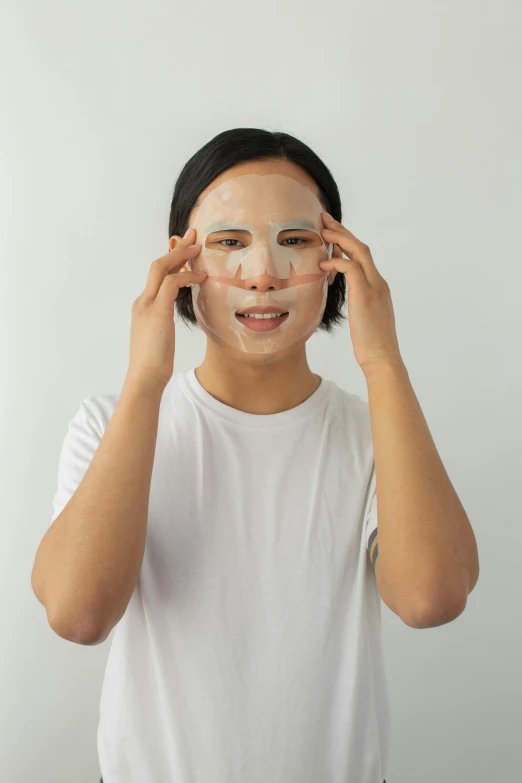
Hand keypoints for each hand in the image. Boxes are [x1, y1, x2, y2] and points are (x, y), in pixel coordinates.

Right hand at [124, 229, 205, 393]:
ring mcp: (147, 305)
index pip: (156, 275)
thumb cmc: (154, 363)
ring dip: (181, 255)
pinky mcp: (156, 311)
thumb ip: (164, 323)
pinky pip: (172, 284)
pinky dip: (186, 276)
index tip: (185, 249)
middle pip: (157, 265)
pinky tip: (200, 277)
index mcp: (143, 306)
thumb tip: (172, 321)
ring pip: (161, 268)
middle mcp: (142, 301)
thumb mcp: (160, 337)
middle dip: (176, 248)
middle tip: (192, 235)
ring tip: (198, 247)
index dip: (171, 259)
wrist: (144, 377)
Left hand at [318, 213, 402, 374]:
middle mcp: (379, 282)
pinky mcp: (366, 296)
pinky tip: (323, 265)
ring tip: (323, 231)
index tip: (331, 232)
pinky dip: (337, 263)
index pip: (362, 256)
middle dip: (342, 231)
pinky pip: (352, 269)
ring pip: (359, 252)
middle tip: (324, 219)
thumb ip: (357, 303)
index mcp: (378, 287)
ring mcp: (374, 287)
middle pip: (361, 247)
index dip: (347, 241)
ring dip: (340, 239)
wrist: (382, 358)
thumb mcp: (363, 318)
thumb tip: (346, 300)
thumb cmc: (371, 344)